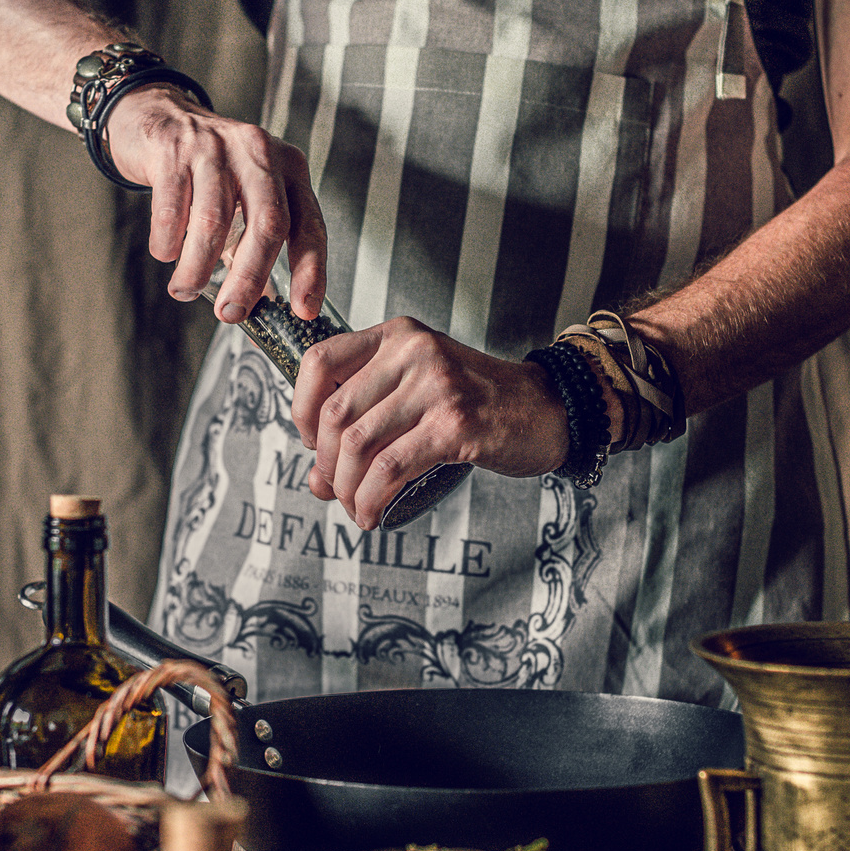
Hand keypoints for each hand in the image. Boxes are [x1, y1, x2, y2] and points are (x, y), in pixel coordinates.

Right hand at [106, 85, 326, 322]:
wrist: (159, 114)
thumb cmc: (210, 168)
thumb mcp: (249, 192)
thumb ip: (258, 239)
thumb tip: (262, 301)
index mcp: (289, 168)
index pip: (310, 225)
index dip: (310, 271)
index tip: (303, 311)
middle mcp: (259, 153)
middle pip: (267, 225)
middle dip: (249, 278)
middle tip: (231, 312)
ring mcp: (216, 148)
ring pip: (214, 221)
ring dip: (197, 267)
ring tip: (185, 290)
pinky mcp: (174, 149)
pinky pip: (172, 209)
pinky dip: (167, 242)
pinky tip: (166, 254)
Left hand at [290, 317, 570, 528]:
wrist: (549, 410)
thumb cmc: (481, 404)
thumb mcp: (419, 394)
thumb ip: (368, 424)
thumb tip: (315, 481)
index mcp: (397, 335)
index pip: (319, 361)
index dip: (300, 409)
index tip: (310, 443)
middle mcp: (413, 351)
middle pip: (334, 413)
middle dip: (324, 463)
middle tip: (335, 488)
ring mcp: (435, 385)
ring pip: (357, 444)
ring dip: (346, 488)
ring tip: (355, 507)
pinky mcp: (454, 423)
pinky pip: (390, 468)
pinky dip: (371, 499)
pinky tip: (372, 515)